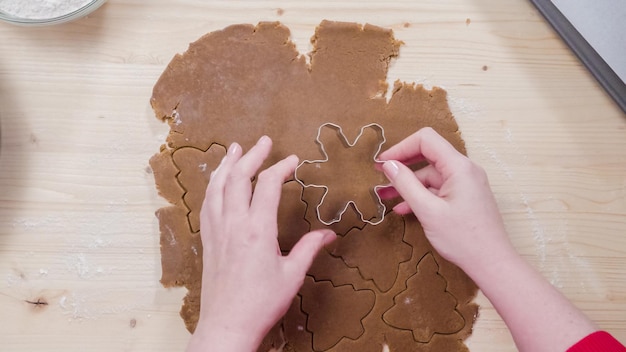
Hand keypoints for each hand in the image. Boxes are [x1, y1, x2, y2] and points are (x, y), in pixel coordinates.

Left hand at [187, 136, 335, 351]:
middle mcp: (233, 224)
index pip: (268, 186)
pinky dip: (213, 186)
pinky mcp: (207, 240)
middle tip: (264, 141)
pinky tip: (217, 181)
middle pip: (239, 178)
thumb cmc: (261, 303)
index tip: (293, 160)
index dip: (281, 168)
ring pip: (218, 187)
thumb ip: (309, 249)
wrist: (227, 325)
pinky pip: (207, 204)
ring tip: (234, 149)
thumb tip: (329, 234)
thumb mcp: (292, 275)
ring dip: (227, 165)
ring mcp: (217, 231)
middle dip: (252, 155)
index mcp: (257, 230)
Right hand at [378, 127, 512, 271]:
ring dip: (408, 184)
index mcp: (459, 167)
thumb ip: (406, 184)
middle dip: (402, 165)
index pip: (426, 140)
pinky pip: (438, 189)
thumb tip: (388, 165)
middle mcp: (464, 170)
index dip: (401, 148)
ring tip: (385, 196)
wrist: (492, 264)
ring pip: (431, 175)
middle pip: (428, 155)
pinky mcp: (464, 197)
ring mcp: (466, 184)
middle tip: (380, 175)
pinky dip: (421, 195)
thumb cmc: (463, 239)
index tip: (382, 163)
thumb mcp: (428, 211)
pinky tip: (404, 208)